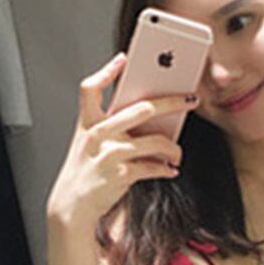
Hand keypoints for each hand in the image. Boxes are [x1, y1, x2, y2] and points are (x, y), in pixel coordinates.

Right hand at [45, 51, 200, 225]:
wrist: (73, 204)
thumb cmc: (87, 170)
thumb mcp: (89, 142)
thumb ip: (111, 125)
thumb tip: (152, 114)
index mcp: (88, 123)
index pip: (90, 89)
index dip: (105, 72)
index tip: (122, 60)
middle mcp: (98, 134)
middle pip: (143, 108)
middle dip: (173, 102)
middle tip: (190, 99)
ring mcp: (111, 154)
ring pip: (156, 141)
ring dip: (174, 148)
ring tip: (177, 154)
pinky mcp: (121, 175)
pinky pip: (153, 167)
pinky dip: (166, 169)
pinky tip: (170, 169)